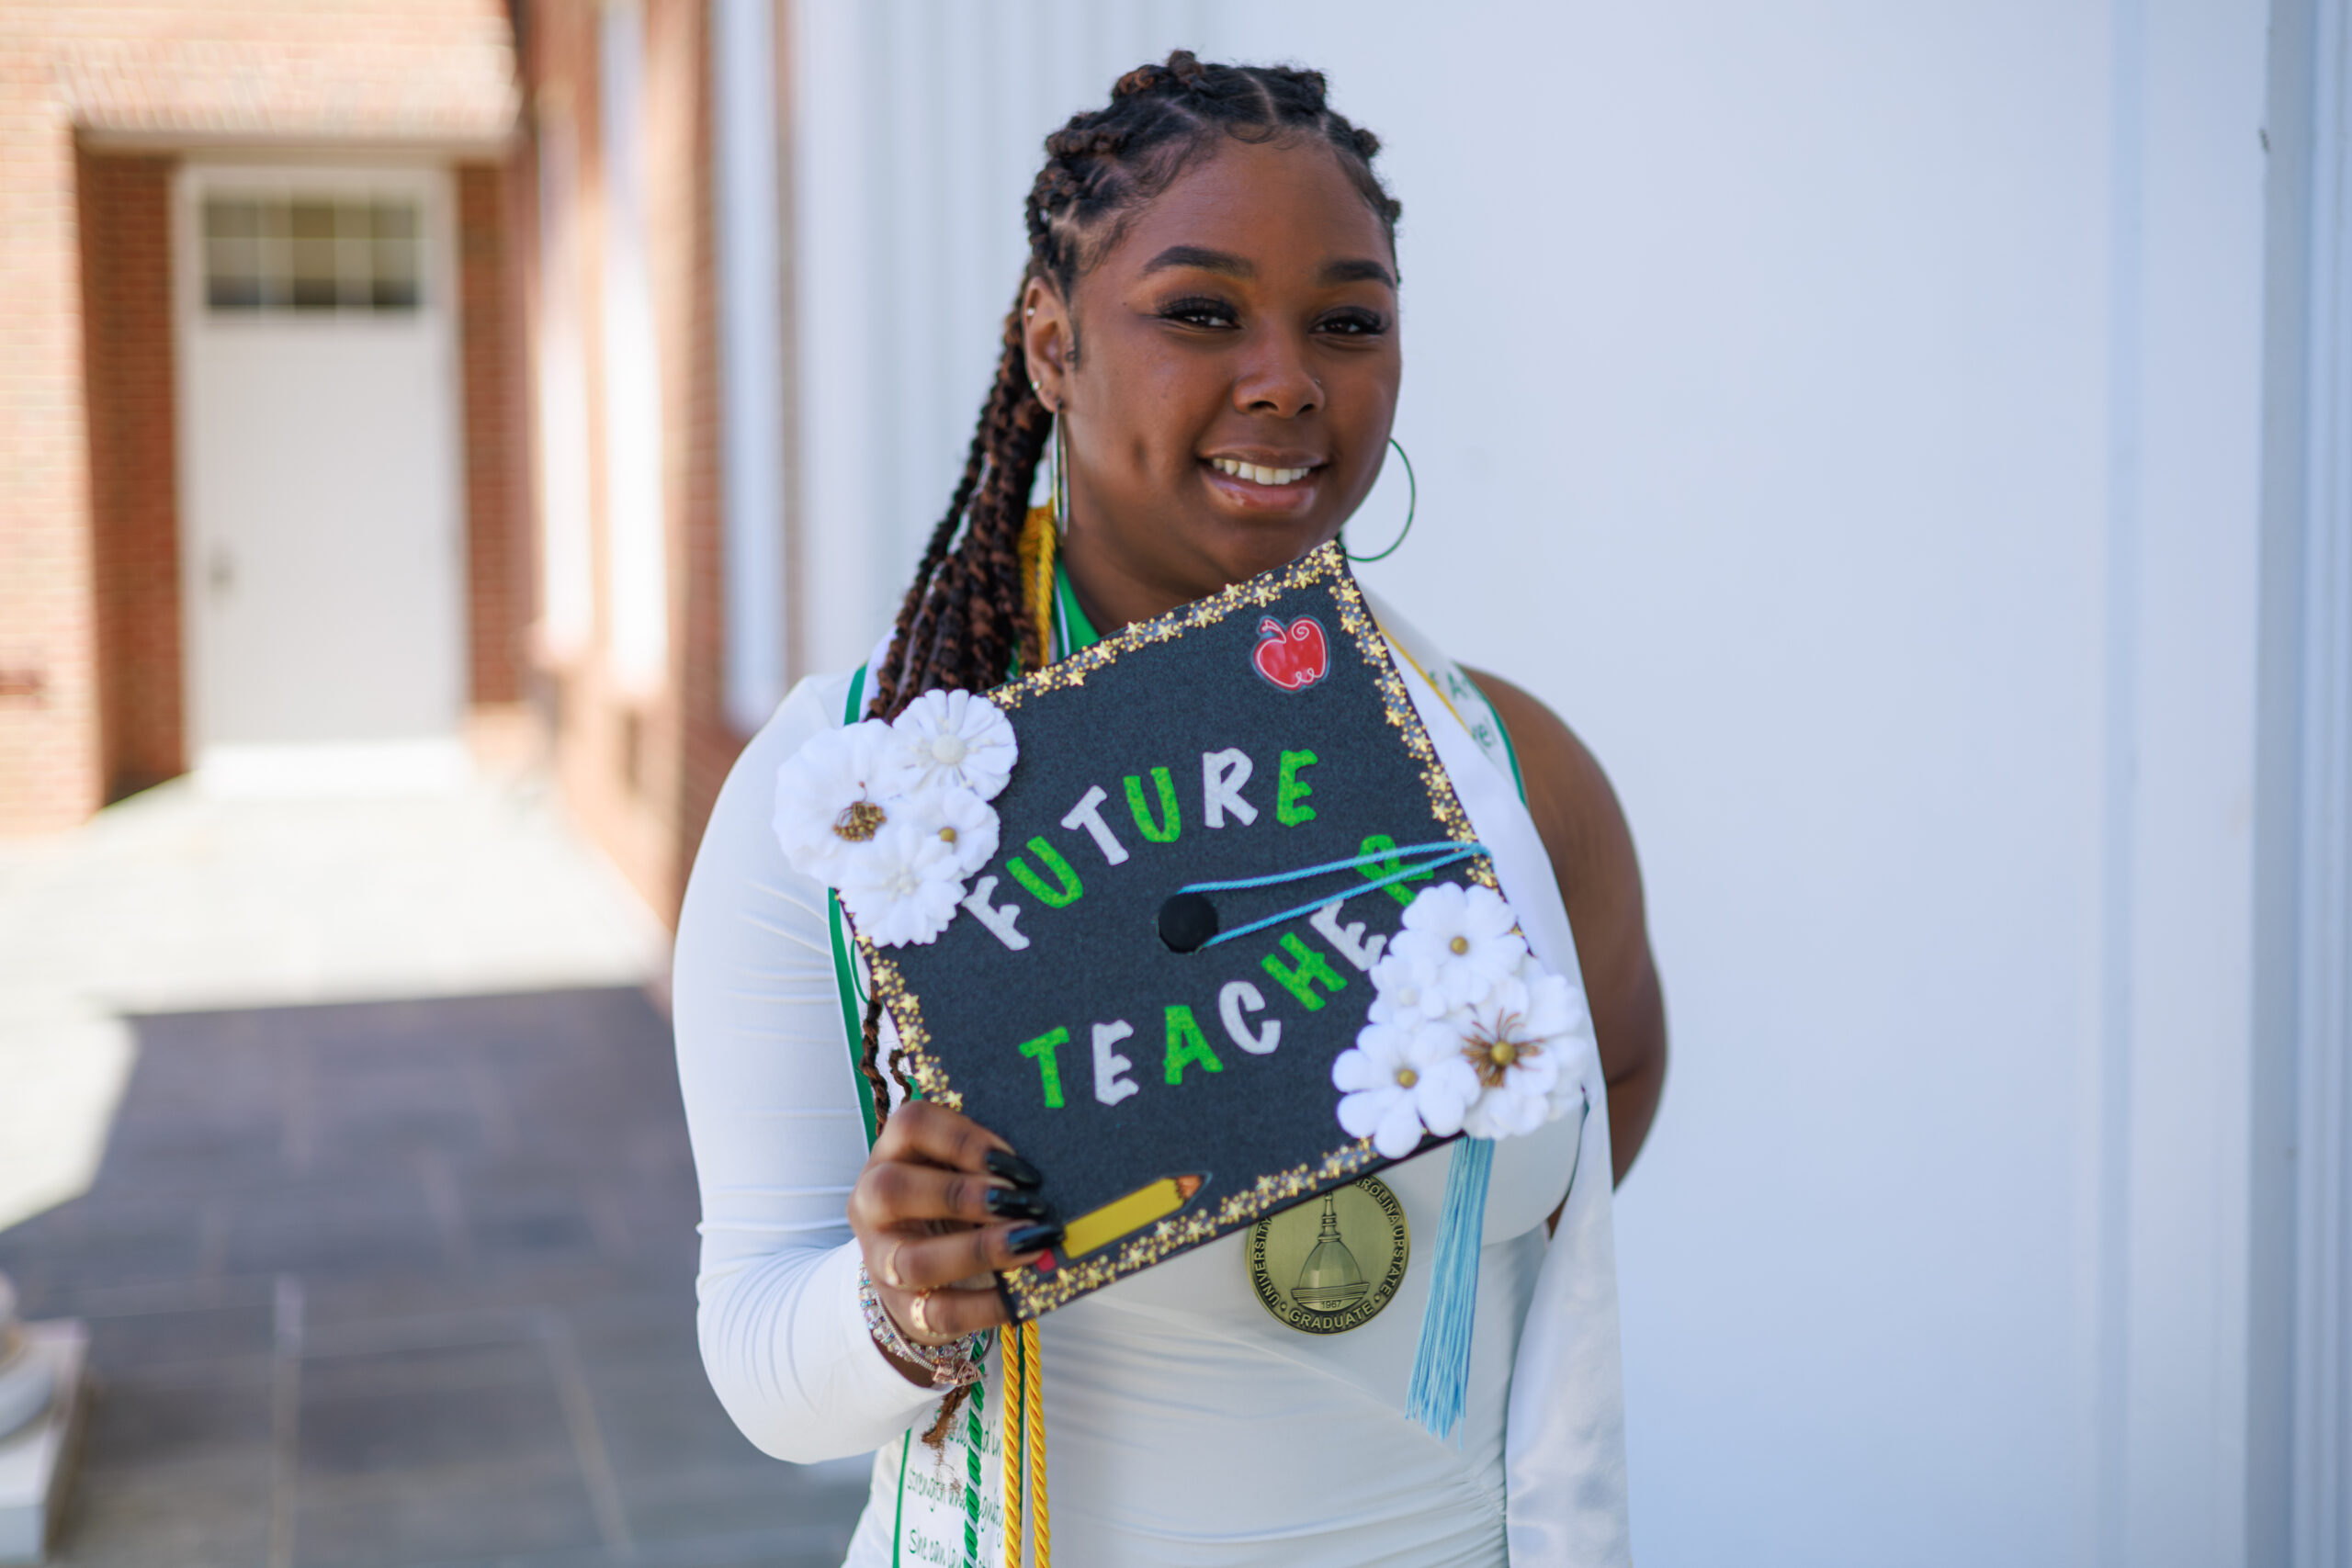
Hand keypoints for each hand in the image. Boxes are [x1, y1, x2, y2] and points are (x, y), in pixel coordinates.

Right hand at [847, 1101, 1059, 1381]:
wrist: (920, 1269)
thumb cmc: (951, 1202)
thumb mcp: (959, 1170)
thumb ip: (990, 1162)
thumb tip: (1048, 1168)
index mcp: (893, 1151)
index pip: (911, 1124)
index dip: (963, 1139)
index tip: (1013, 1158)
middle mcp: (872, 1201)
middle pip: (893, 1190)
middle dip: (961, 1195)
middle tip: (1021, 1200)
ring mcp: (880, 1258)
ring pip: (912, 1260)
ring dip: (978, 1250)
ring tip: (1030, 1242)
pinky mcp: (903, 1307)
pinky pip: (942, 1311)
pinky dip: (989, 1304)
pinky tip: (1025, 1289)